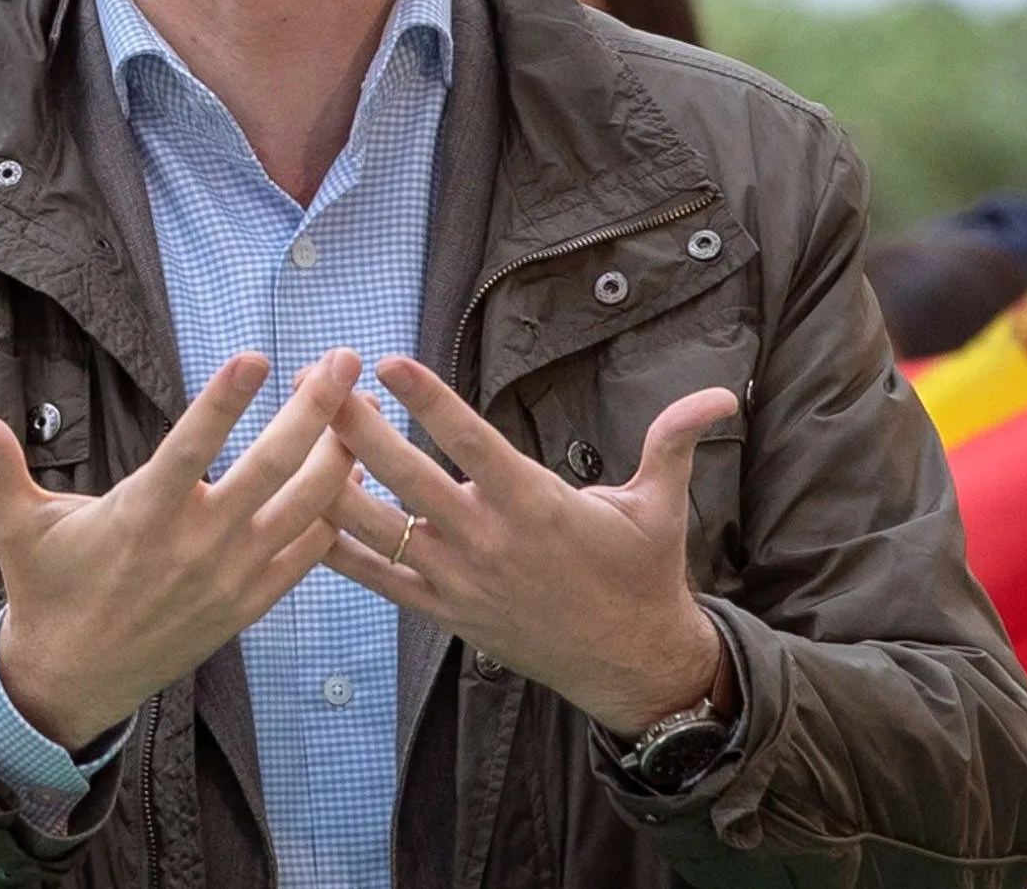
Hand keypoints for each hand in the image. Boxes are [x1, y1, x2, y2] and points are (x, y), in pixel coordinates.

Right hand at [0, 349, 363, 746]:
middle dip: (317, 408)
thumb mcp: (13, 522)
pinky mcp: (249, 605)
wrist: (71, 680)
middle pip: (273, 466)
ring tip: (358, 409)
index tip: (256, 354)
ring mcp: (230, 576)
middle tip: (343, 359)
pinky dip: (333, 515)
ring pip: (307, 508)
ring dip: (338, 454)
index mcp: (142, 514)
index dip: (223, 400)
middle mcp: (196, 543)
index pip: (191, 447)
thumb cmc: (44, 588)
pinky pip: (308, 556)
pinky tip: (347, 477)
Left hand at [324, 355, 736, 738]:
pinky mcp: (447, 612)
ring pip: (381, 528)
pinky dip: (340, 550)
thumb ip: (675, 440)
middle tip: (317, 382)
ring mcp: (460, 580)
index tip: (388, 361)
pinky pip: (381, 579)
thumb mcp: (661, 505)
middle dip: (355, 428)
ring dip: (335, 482)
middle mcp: (489, 541)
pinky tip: (303, 517)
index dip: (429, 400)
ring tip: (302, 438)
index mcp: (535, 504)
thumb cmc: (643, 577)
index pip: (471, 441)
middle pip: (406, 478)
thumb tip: (724, 393)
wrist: (631, 664)